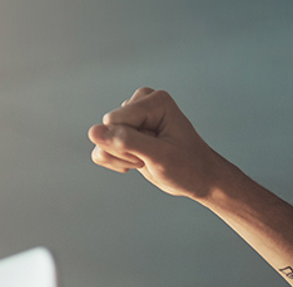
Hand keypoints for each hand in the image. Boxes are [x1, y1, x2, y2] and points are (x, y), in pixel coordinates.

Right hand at [88, 88, 229, 199]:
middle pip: (106, 128)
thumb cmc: (188, 167)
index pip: (115, 120)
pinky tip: (139, 162)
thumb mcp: (160, 157)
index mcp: (154, 101)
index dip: (131, 143)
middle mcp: (140, 104)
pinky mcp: (124, 133)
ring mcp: (131, 118)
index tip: (158, 150)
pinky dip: (117, 161)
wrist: (198, 179)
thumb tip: (94, 132)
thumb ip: (127, 142)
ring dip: (123, 157)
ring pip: (101, 140)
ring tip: (149, 158)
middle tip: (154, 156)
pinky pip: (101, 149)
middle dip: (127, 150)